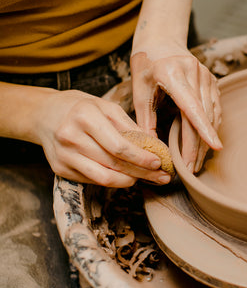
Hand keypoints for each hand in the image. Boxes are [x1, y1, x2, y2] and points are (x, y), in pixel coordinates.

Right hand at [35, 89, 171, 186]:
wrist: (44, 114)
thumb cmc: (80, 108)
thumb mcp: (106, 107)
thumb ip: (129, 126)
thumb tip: (153, 146)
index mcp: (85, 116)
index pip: (118, 146)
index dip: (141, 158)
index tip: (158, 162)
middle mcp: (71, 137)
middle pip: (113, 164)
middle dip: (141, 173)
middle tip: (161, 177)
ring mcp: (64, 155)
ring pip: (103, 178)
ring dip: (129, 181)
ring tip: (145, 179)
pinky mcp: (59, 169)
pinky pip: (92, 180)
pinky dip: (112, 180)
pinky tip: (125, 177)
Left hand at [130, 42, 221, 172]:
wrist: (161, 40)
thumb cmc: (146, 64)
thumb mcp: (139, 89)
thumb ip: (144, 118)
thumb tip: (150, 146)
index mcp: (172, 73)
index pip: (192, 106)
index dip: (204, 129)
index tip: (216, 147)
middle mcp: (194, 72)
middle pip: (203, 115)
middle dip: (199, 145)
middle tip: (191, 168)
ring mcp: (206, 75)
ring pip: (212, 113)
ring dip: (206, 139)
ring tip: (196, 162)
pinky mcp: (212, 80)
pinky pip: (214, 108)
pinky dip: (210, 127)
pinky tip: (204, 143)